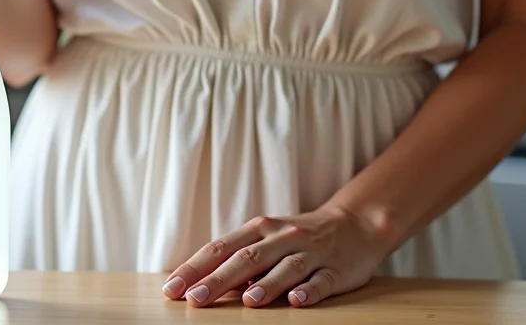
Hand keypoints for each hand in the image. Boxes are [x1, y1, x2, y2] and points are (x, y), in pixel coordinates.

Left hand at [161, 206, 391, 308]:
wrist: (354, 224)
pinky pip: (321, 281)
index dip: (195, 269)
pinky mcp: (335, 270)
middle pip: (247, 258)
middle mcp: (282, 238)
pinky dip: (309, 291)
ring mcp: (310, 253)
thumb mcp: (266, 241)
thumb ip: (238, 260)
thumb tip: (201, 284)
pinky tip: (297, 301)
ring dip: (266, 285)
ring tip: (247, 301)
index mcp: (259, 229)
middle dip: (219, 279)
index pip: (220, 248)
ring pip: (284, 268)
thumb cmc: (298, 237)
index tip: (172, 289)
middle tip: (196, 299)